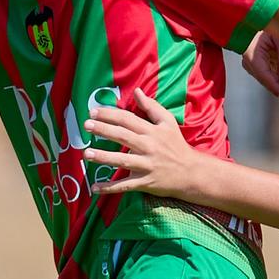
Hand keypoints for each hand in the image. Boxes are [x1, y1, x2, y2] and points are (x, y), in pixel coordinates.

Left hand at [83, 88, 205, 198]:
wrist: (191, 172)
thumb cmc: (177, 145)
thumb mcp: (168, 122)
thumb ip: (152, 106)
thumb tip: (137, 91)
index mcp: (152, 131)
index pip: (127, 119)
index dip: (110, 114)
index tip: (93, 112)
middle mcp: (148, 147)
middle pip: (123, 136)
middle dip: (103, 130)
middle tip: (86, 125)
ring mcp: (146, 165)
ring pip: (122, 161)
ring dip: (104, 157)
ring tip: (87, 153)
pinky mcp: (145, 182)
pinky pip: (125, 186)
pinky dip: (110, 188)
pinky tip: (95, 188)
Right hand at [242, 30, 278, 101]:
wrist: (263, 17)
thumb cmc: (270, 23)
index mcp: (252, 54)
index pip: (264, 75)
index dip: (275, 87)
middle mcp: (250, 62)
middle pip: (268, 81)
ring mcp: (254, 65)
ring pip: (271, 81)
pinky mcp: (260, 66)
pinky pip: (272, 77)